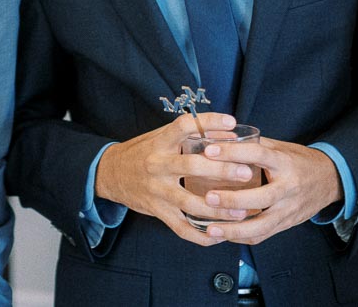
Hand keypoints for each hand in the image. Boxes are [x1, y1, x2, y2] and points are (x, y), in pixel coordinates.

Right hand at [94, 112, 245, 245]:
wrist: (110, 173)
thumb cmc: (143, 152)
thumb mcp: (161, 137)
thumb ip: (192, 134)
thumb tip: (231, 133)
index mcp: (160, 142)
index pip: (184, 126)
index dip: (208, 122)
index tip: (232, 122)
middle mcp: (157, 165)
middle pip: (192, 166)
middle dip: (222, 171)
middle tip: (246, 172)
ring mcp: (157, 191)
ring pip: (190, 203)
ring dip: (218, 209)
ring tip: (241, 211)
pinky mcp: (157, 211)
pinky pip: (182, 228)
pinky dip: (202, 236)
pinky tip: (220, 236)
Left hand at [196, 138, 343, 244]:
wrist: (330, 179)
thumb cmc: (297, 160)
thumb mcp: (279, 147)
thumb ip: (251, 144)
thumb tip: (216, 137)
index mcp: (284, 162)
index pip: (258, 154)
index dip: (233, 152)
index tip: (209, 151)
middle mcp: (288, 187)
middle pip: (262, 197)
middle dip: (233, 200)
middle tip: (208, 197)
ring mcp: (289, 209)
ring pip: (262, 224)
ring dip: (235, 230)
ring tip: (211, 229)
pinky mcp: (287, 224)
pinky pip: (263, 235)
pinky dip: (243, 237)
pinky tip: (224, 236)